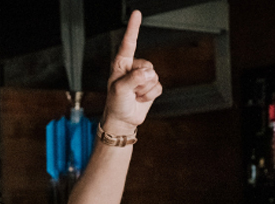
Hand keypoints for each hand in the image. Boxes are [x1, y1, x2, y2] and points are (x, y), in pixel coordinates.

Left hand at [102, 10, 161, 134]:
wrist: (123, 119)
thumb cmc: (116, 103)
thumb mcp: (119, 90)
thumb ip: (133, 78)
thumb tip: (148, 73)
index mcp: (121, 63)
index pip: (128, 43)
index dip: (133, 28)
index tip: (137, 13)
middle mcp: (133, 66)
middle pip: (147, 66)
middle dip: (141, 81)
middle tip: (130, 91)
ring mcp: (143, 76)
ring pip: (154, 77)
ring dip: (145, 91)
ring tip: (134, 96)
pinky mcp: (151, 86)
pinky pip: (158, 87)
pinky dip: (150, 96)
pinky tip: (141, 99)